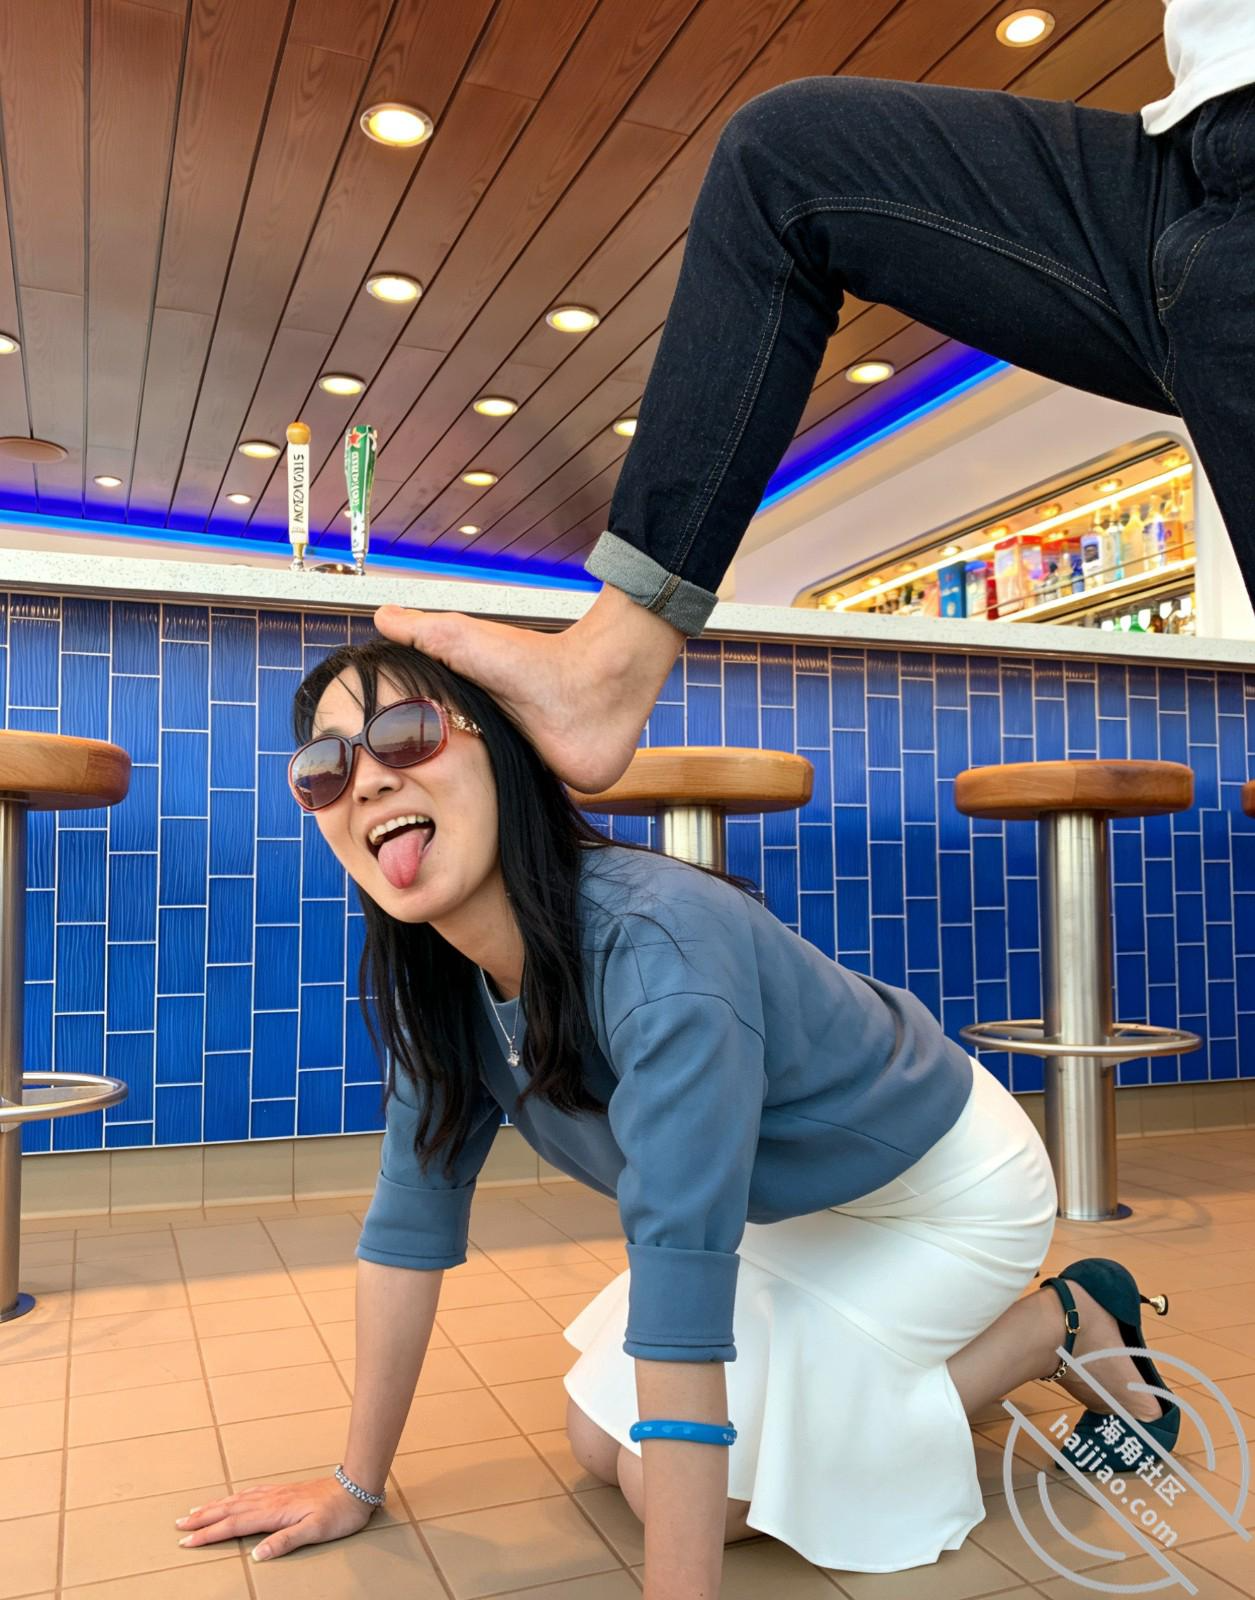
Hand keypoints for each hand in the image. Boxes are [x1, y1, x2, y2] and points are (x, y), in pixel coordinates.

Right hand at [174, 1475, 376, 1560]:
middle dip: (203, 1518)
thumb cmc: (338, 1513)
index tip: (187, 1540)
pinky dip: (235, 1497)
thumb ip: (285, 1541)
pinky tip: (232, 1498)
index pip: (234, 1524)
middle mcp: (271, 1500)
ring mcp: (276, 1494)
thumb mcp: (315, 1531)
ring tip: (195, 1511)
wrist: (356, 1487)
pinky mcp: (284, 1491)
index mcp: (274, 1512)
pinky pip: (251, 1493)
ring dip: (215, 1506)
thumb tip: (257, 1555)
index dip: (210, 1534)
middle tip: (179, 1524)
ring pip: (238, 1499)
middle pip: (230, 1509)